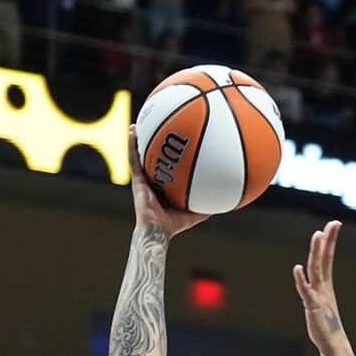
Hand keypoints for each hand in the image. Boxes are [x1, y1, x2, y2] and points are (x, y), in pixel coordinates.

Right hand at [127, 125, 208, 239]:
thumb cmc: (174, 226)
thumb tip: (224, 201)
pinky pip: (133, 159)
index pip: (164, 168)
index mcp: (162, 187)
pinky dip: (132, 145)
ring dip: (137, 140)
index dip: (166, 157)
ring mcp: (143, 180)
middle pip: (151, 159)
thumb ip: (206, 207)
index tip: (172, 143)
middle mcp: (152, 182)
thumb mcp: (195, 214)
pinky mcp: (136, 181)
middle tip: (154, 128)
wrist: (158, 231)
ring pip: (139, 156)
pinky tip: (133, 131)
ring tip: (137, 124)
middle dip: (151, 144)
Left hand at [293, 221, 346, 353]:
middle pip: (324, 259)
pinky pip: (305, 290)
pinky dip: (301, 279)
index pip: (328, 258)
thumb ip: (316, 291)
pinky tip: (297, 268)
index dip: (330, 241)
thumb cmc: (325, 324)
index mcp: (326, 284)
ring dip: (316, 252)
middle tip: (332, 224)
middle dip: (327, 241)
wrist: (332, 342)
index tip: (334, 225)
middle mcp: (323, 286)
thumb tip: (312, 282)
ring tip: (318, 236)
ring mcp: (318, 295)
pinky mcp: (312, 305)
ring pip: (316, 269)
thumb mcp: (321, 303)